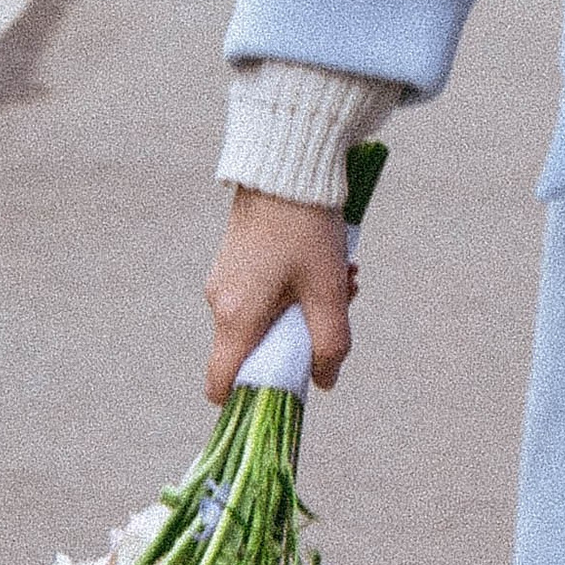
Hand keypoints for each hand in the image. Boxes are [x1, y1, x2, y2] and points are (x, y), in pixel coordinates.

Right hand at [205, 186, 354, 400]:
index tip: (286, 392)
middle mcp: (220, 303)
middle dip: (302, 340)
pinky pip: (264, 293)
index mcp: (236, 317)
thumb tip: (324, 381)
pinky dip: (295, 288)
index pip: (221, 384)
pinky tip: (328, 261)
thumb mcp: (327, 292)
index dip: (249, 400)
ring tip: (344, 275)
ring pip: (267, 318)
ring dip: (307, 307)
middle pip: (257, 350)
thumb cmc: (306, 230)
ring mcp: (225, 280)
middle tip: (340, 308)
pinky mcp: (236, 260)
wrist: (284, 164)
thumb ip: (329, 346)